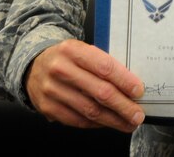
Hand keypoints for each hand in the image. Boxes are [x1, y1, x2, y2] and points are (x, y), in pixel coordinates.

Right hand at [25, 39, 144, 131]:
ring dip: (113, 119)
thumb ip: (103, 63)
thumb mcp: (82, 50)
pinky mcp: (47, 107)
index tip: (139, 91)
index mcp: (73, 50)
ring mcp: (52, 90)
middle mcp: (60, 69)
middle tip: (138, 114)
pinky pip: (77, 120)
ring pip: (89, 110)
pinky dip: (96, 124)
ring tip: (128, 123)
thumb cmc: (68, 58)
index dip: (124, 81)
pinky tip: (108, 123)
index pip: (104, 67)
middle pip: (99, 92)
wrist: (34, 65)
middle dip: (123, 106)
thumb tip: (131, 85)